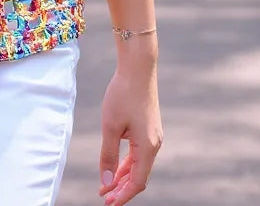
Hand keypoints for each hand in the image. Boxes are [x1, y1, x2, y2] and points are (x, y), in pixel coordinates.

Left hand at [98, 62, 161, 204]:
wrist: (138, 68)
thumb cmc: (123, 94)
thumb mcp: (110, 126)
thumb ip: (109, 156)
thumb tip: (107, 182)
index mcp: (148, 147)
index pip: (137, 182)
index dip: (122, 195)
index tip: (108, 203)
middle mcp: (154, 144)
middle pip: (139, 175)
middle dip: (122, 188)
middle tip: (104, 197)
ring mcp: (153, 135)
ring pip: (139, 164)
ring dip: (124, 176)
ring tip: (107, 186)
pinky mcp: (149, 127)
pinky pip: (139, 152)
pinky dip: (128, 162)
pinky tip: (117, 166)